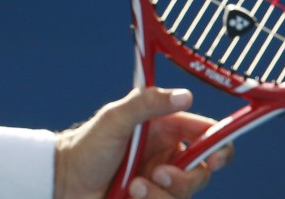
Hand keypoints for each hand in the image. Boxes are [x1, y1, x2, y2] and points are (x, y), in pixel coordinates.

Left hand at [54, 87, 233, 198]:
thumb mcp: (114, 119)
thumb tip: (185, 95)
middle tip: (158, 174)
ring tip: (132, 187)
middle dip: (185, 178)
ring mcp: (159, 182)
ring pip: (184, 194)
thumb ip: (146, 104)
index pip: (205, 135)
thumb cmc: (86, 146)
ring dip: (160, 194)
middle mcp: (166, 156)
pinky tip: (128, 196)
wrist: (64, 181)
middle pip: (201, 172)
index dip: (220, 146)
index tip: (216, 158)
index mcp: (164, 130)